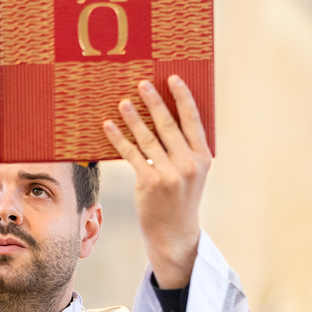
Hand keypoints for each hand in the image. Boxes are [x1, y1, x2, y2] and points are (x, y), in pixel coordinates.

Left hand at [103, 76, 211, 288]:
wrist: (174, 234)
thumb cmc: (180, 199)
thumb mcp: (192, 174)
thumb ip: (184, 149)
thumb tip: (166, 117)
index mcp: (203, 157)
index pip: (194, 120)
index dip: (183, 97)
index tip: (174, 78)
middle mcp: (189, 163)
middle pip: (169, 125)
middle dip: (155, 101)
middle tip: (142, 83)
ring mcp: (170, 174)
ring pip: (148, 138)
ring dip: (133, 117)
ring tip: (122, 101)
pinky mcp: (150, 182)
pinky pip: (131, 154)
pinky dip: (119, 138)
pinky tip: (108, 126)